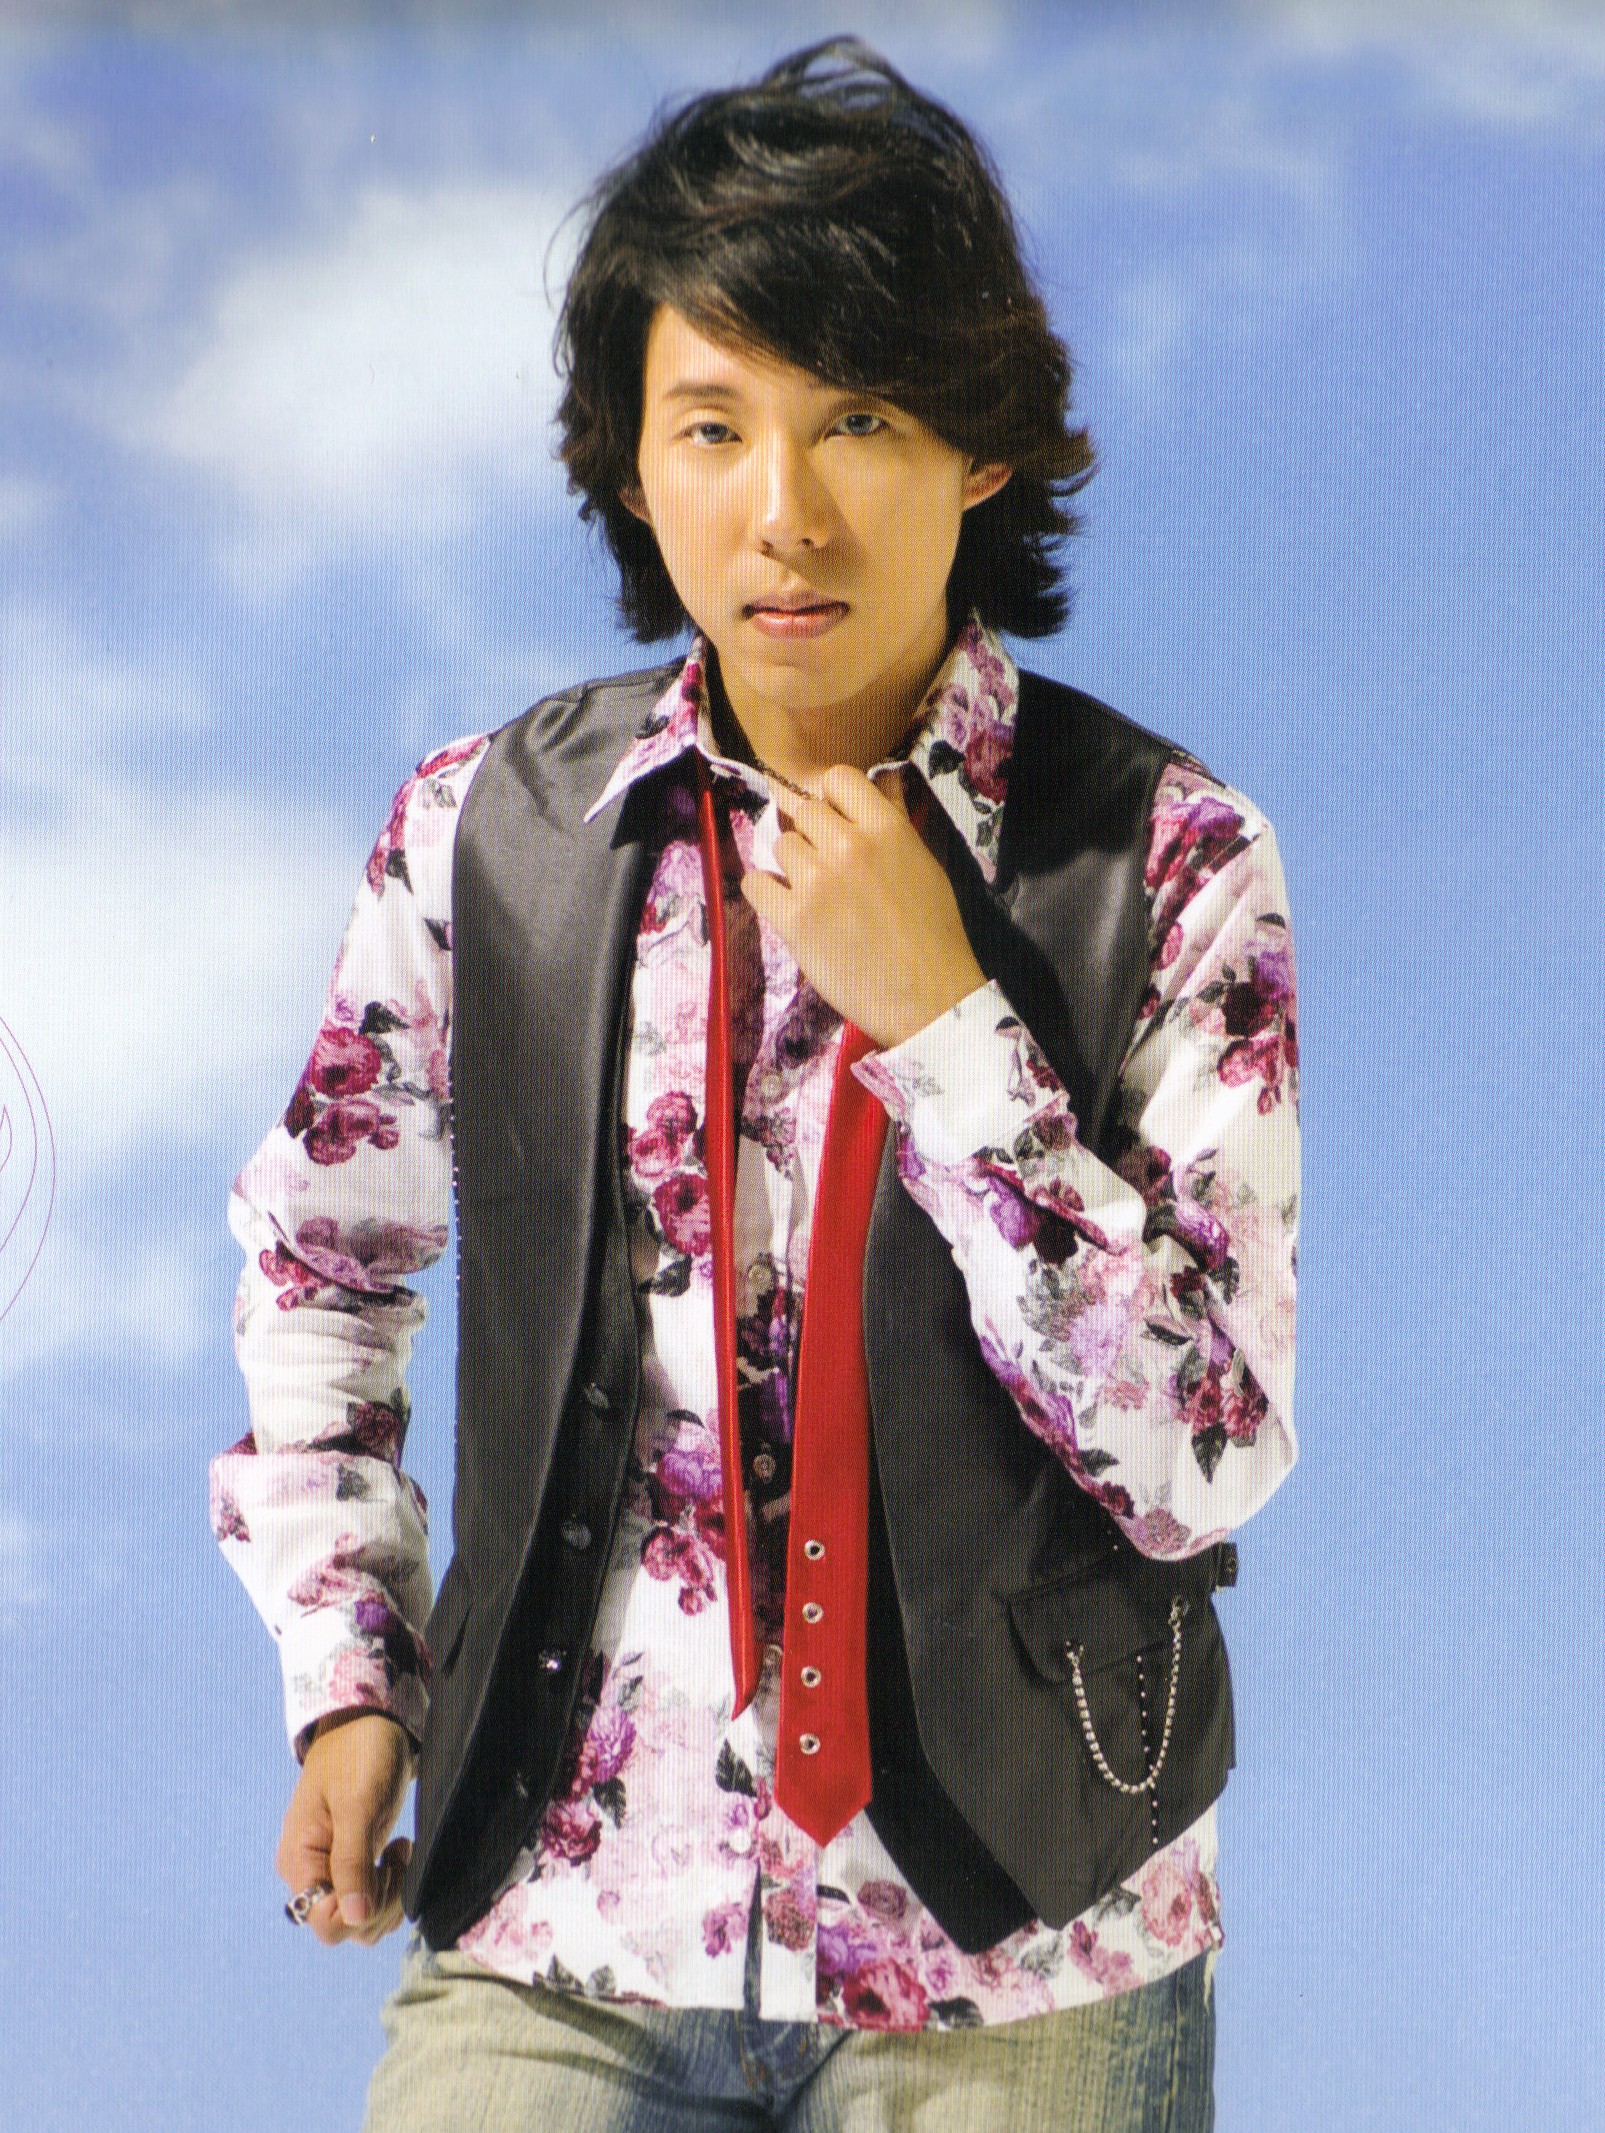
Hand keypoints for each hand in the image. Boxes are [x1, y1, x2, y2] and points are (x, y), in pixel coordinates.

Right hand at [276, 1711, 413, 1946]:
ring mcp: (331, 1869)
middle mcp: (311, 1872)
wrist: (368, 1719)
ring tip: (401, 1851)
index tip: (384, 1870)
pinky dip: (391, 1887)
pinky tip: (399, 1853)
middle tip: (399, 1855)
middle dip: (381, 1903)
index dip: (362, 1911)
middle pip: (347, 1926)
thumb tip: (354, 1918)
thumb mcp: (358, 1803)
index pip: (326, 1922)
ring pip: (362, 1918)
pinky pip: (370, 1899)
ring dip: (390, 1896)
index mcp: (300, 1861)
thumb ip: (352, 1862)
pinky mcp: (352, 1862)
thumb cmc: (359, 1752)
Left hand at [740, 767, 986, 1048]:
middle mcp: (848, 845)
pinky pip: (755, 883)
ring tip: (814, 895)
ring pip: (781, 846)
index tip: (838, 822)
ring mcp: (816, 881)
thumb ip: (895, 818)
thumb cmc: (933, 931)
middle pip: (805, 813)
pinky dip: (764, 892)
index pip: (838, 778)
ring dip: (793, 866)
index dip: (834, 799)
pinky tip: (784, 906)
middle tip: (828, 868)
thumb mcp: (923, 862)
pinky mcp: (792, 918)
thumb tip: (886, 777)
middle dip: (814, 836)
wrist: (927, 995)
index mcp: (886, 827)